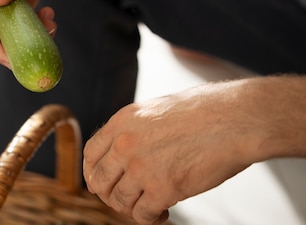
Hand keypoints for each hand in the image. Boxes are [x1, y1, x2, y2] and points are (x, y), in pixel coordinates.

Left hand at [83, 81, 259, 224]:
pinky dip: (151, 218)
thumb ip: (132, 131)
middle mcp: (125, 144)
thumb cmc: (203, 112)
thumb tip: (119, 154)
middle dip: (111, 194)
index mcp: (121, 122)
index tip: (105, 182)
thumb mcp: (154, 110)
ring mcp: (142, 167)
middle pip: (99, 181)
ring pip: (119, 201)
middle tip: (129, 197)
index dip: (95, 172)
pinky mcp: (164, 188)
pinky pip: (142, 214)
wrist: (234, 119)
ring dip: (133, 207)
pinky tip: (165, 211)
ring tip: (152, 203)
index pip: (91, 154)